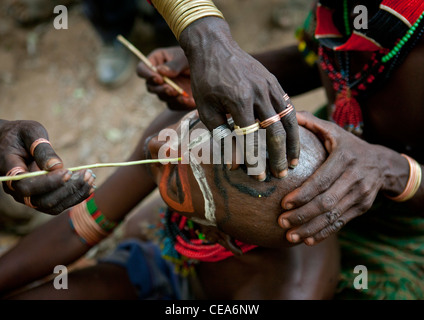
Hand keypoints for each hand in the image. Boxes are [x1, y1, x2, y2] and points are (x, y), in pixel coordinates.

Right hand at [0, 120, 94, 214]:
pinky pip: (58, 204)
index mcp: (9, 172)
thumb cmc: (19, 134)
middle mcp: (17, 190)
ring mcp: (28, 197)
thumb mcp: (30, 132)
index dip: (48, 183)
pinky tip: (90, 186)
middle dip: (67, 189)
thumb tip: (56, 166)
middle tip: (87, 174)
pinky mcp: (40, 198)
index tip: (68, 171)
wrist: (9, 143)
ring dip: (74, 195)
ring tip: (90, 178)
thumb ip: (41, 148)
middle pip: (41, 201)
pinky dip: (75, 197)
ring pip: (52, 207)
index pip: (27, 186)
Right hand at [137, 46, 195, 110]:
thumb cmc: (198, 56)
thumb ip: (174, 65)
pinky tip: (191, 101)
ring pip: (161, 97)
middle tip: (171, 89)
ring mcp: (167, 88)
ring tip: (182, 94)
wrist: (212, 71)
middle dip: (160, 89)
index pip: (142, 69)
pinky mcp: (176, 99)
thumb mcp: (186, 58)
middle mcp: (159, 76)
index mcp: (157, 60)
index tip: (158, 79)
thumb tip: (160, 71)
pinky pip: (174, 105)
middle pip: (150, 86)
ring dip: (170, 97)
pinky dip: (181, 105)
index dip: (147, 75)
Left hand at [179, 17, 299, 180]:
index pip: (250, 138)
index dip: (255, 160)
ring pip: (288, 120)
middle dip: (279, 157)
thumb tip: (233, 164)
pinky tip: (292, 140)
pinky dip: (292, 125)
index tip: (259, 178)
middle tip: (280, 175)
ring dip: (292, 143)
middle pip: (275, 131)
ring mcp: (269, 85)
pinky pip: (288, 106)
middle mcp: (258, 92)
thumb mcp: (206, 109)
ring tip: (294, 162)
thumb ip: (220, 135)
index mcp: (238, 100)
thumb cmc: (205, 80)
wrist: (214, 47)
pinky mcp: (274, 82)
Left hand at [278, 111, 384, 244]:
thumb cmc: (349, 146)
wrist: (383, 163)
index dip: (303, 194)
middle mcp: (355, 178)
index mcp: (345, 158)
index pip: (322, 180)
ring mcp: (361, 195)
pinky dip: (324, 233)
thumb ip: (312, 123)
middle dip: (302, 214)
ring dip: (310, 228)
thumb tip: (288, 114)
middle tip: (281, 221)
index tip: (284, 203)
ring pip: (333, 216)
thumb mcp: (335, 131)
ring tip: (290, 236)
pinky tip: (307, 240)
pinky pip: (341, 223)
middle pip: (327, 202)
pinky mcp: (362, 208)